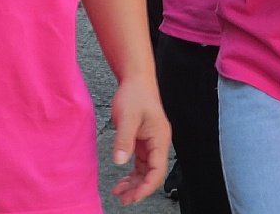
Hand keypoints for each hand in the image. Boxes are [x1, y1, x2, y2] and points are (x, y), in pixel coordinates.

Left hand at [107, 79, 170, 204]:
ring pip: (146, 170)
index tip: (133, 197)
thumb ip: (124, 139)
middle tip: (123, 199)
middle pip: (153, 174)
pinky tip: (121, 180)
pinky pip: (140, 163)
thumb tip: (120, 161)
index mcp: (160, 138)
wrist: (136, 80)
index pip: (158, 170)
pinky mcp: (143, 141)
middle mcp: (158, 143)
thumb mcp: (128, 117)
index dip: (146, 186)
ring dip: (134, 183)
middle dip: (139, 188)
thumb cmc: (135, 94)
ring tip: (119, 192)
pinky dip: (132, 173)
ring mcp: (151, 143)